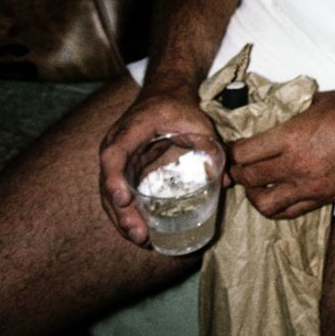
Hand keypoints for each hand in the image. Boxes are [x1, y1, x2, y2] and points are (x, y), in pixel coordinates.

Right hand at [98, 77, 219, 247]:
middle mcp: (116, 146)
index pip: (114, 154)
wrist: (163, 96)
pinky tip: (141, 232)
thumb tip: (226, 180)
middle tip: (139, 233)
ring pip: (110, 194)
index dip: (114, 178)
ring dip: (123, 219)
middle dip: (121, 211)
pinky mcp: (122, 172)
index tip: (123, 200)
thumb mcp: (197, 121)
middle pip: (109, 183)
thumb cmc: (178, 108)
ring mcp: (116, 161)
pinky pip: (118, 195)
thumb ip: (210, 146)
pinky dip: (127, 214)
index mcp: (130, 130)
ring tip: (141, 239)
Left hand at [228, 84, 334, 219]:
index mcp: (290, 138)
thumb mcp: (309, 103)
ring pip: (264, 203)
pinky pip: (290, 212)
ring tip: (254, 185)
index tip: (230, 150)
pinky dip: (276, 207)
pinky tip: (275, 195)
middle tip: (237, 167)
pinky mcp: (323, 196)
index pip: (244, 154)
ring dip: (253, 194)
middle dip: (238, 172)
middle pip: (249, 178)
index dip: (231, 152)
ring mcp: (310, 185)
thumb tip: (261, 118)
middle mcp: (297, 165)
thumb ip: (284, 117)